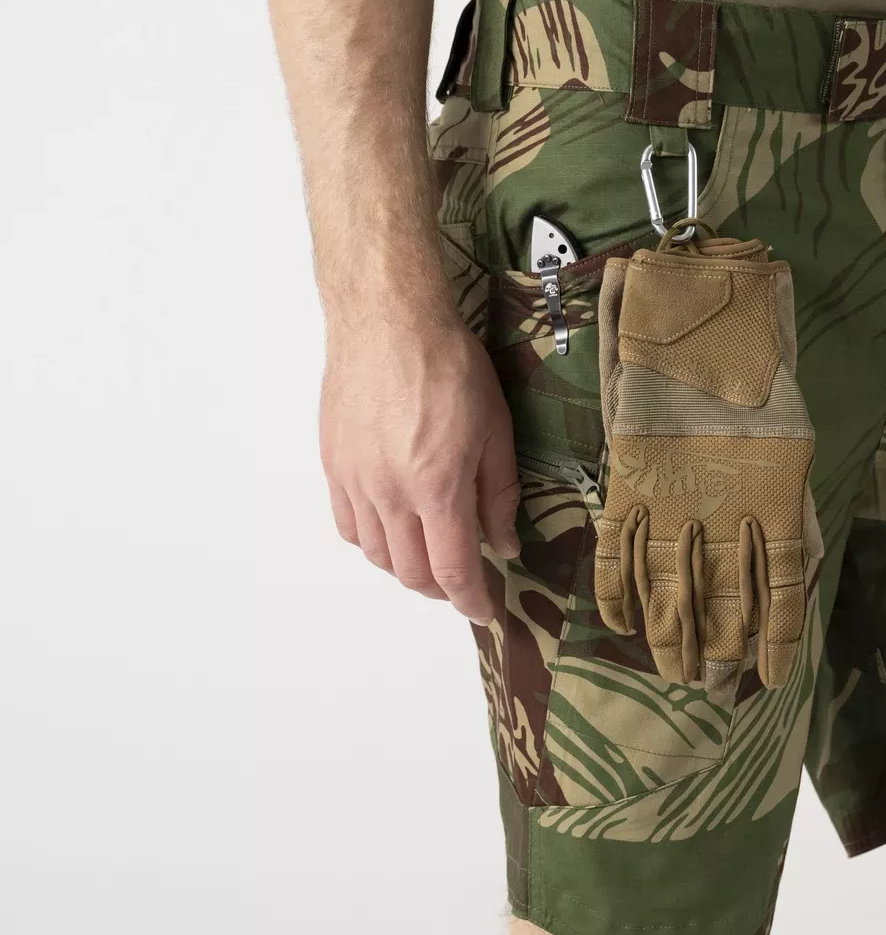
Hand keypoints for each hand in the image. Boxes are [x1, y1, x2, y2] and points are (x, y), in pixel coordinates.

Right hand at [320, 312, 519, 622]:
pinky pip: (348, 525)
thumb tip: (503, 545)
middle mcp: (389, 493)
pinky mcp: (333, 465)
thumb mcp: (495, 429)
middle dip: (441, 589)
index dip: (470, 600)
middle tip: (464, 583)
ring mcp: (355, 481)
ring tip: (431, 558)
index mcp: (436, 487)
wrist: (388, 321)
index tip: (485, 613)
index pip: (452, 569)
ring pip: (376, 554)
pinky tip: (392, 531)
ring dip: (406, 569)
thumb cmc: (450, 366)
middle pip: (410, 572)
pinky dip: (373, 543)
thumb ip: (498, 495)